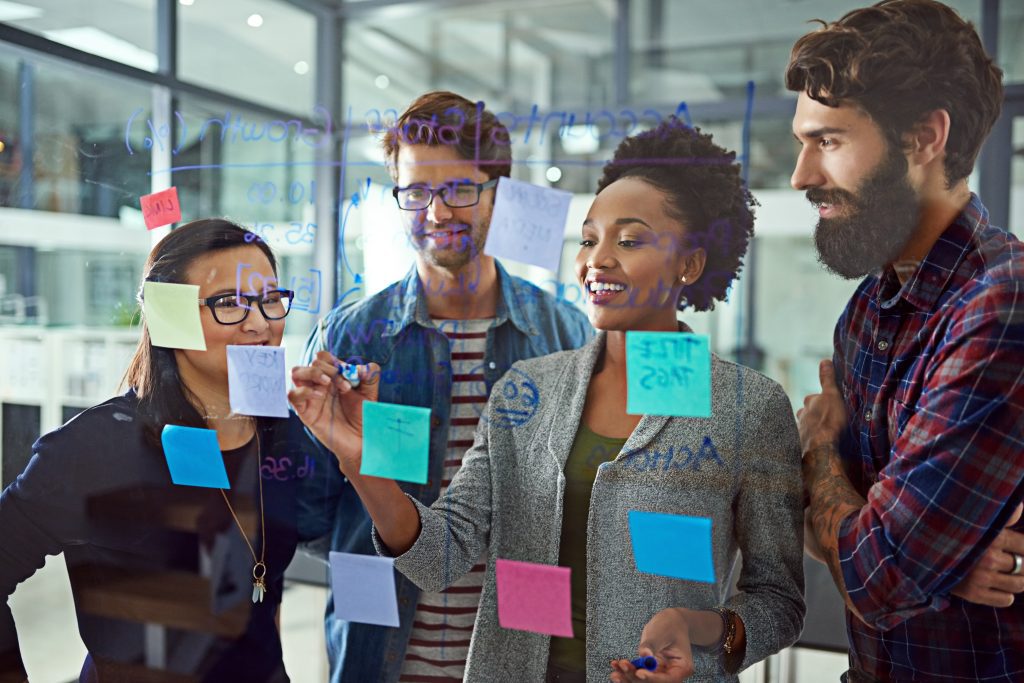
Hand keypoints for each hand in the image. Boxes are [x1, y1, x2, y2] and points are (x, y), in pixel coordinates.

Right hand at [289, 351, 378, 476]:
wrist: (360, 441)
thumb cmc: (363, 416)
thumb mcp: (371, 393)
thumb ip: (371, 375)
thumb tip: (359, 367)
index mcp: (333, 377)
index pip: (324, 357)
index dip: (335, 361)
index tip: (349, 375)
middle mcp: (319, 384)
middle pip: (312, 362)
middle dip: (329, 369)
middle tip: (344, 386)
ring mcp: (310, 397)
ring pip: (296, 373)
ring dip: (312, 373)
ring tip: (328, 384)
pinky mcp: (305, 412)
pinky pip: (293, 395)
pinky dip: (304, 391)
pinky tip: (320, 396)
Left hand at [609, 608, 695, 681]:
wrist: (670, 621)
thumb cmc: (669, 625)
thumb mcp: (661, 632)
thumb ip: (651, 645)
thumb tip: (644, 655)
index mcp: (682, 667)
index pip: (668, 679)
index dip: (652, 678)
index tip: (639, 672)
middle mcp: (672, 673)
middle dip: (636, 677)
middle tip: (622, 665)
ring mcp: (660, 673)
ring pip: (643, 681)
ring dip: (628, 676)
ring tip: (616, 668)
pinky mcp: (650, 670)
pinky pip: (637, 674)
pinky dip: (626, 671)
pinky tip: (616, 665)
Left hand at [797, 360, 847, 454]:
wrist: (820, 449)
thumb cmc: (828, 420)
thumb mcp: (832, 395)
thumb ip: (827, 379)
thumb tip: (824, 361)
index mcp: (809, 404)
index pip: (812, 398)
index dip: (819, 400)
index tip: (826, 403)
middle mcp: (801, 417)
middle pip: (805, 413)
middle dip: (812, 414)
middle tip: (823, 418)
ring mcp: (801, 433)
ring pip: (804, 428)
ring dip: (811, 429)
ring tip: (820, 432)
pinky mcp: (802, 448)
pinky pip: (807, 443)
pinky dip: (811, 442)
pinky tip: (817, 446)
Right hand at [952, 503, 1023, 606]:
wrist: (921, 552)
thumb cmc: (953, 532)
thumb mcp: (975, 519)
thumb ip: (1002, 515)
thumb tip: (1021, 507)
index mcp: (990, 537)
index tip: (1018, 546)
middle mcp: (987, 559)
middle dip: (1022, 564)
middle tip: (1013, 560)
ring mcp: (980, 578)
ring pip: (1018, 584)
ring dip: (1017, 579)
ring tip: (1007, 572)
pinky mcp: (973, 594)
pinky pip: (1006, 600)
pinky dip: (1006, 594)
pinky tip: (996, 584)